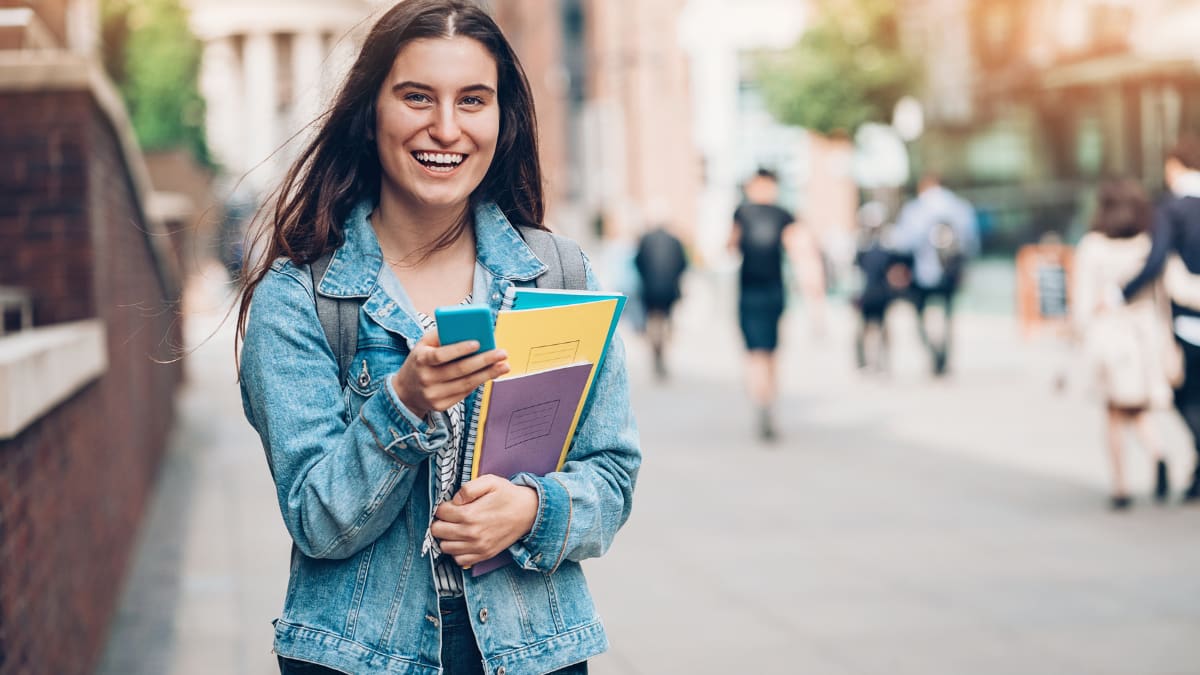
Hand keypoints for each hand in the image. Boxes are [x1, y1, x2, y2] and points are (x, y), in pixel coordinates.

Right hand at [391, 329, 508, 419]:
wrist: (405, 391)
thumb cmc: (420, 361)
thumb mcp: (423, 344)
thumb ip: (442, 334)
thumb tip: (467, 328)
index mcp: (421, 359)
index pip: (441, 355)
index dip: (459, 349)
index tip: (478, 343)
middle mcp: (426, 378)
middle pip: (459, 370)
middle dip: (484, 361)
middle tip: (502, 354)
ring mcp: (433, 395)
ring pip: (466, 384)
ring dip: (488, 374)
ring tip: (504, 366)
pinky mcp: (440, 406)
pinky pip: (464, 393)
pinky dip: (479, 382)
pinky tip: (491, 374)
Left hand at [430, 475, 538, 568]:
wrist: (529, 512)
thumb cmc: (508, 495)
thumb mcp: (490, 481)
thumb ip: (468, 488)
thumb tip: (454, 500)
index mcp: (470, 514)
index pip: (440, 512)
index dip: (443, 506)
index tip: (450, 505)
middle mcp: (471, 533)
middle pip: (438, 531)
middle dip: (441, 521)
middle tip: (451, 516)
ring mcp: (477, 547)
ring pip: (445, 547)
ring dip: (446, 537)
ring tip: (456, 528)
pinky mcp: (484, 555)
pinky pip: (459, 560)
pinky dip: (457, 551)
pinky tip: (463, 540)